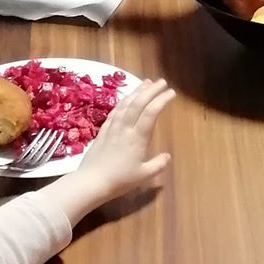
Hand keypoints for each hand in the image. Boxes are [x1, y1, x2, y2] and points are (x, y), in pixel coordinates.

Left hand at [72, 78, 173, 204]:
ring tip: (146, 83)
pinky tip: (126, 99)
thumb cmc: (120, 180)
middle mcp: (125, 128)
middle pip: (138, 103)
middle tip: (162, 82)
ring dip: (136, 92)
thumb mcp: (144, 176)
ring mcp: (113, 128)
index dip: (161, 100)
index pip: (151, 113)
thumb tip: (168, 156)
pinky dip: (122, 102)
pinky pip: (114, 111)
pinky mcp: (103, 131)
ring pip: (125, 104)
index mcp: (137, 138)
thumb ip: (158, 164)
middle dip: (151, 90)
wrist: (91, 181)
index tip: (171, 92)